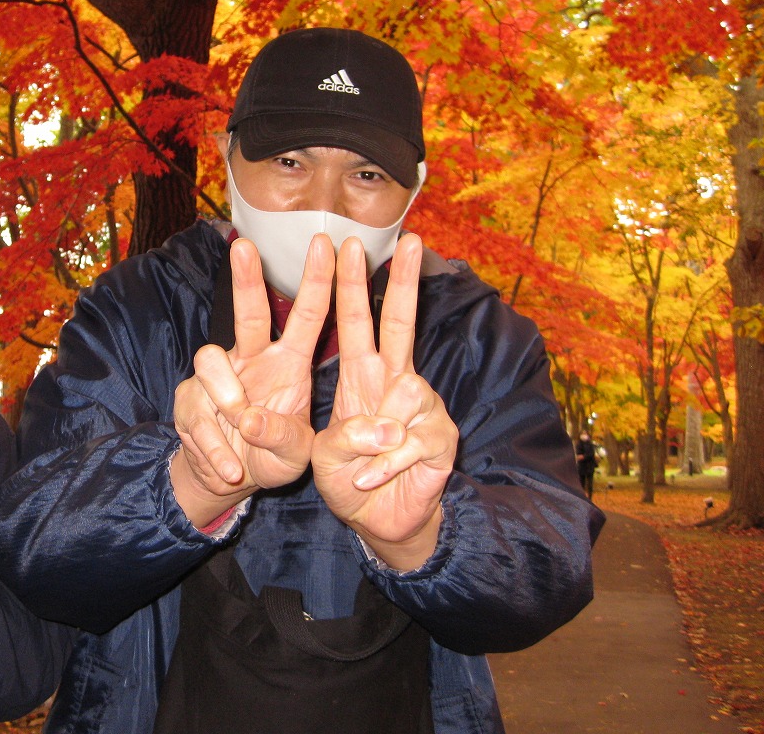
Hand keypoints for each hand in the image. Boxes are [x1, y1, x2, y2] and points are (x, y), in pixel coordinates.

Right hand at [170, 236, 332, 526]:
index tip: (326, 243)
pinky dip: (216, 449)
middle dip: (246, 280)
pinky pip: (198, 417)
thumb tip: (249, 420)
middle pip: (247, 314)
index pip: (307, 317)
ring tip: (242, 426)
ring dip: (227, 395)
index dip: (317, 281)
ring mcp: (216, 379)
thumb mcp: (296, 455)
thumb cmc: (273, 454)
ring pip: (210, 361)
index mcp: (289, 364)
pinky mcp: (189, 402)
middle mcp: (251, 360)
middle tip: (244, 247)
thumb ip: (284, 437)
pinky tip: (230, 469)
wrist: (230, 479)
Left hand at [312, 234, 457, 569]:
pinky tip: (370, 481)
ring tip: (358, 471)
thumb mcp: (324, 456)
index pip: (356, 322)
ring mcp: (421, 407)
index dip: (352, 285)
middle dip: (404, 283)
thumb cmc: (348, 478)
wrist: (377, 521)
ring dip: (370, 443)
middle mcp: (394, 381)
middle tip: (412, 242)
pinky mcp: (440, 438)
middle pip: (400, 325)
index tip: (350, 245)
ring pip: (401, 400)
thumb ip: (341, 437)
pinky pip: (407, 446)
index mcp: (360, 376)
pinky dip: (382, 468)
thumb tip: (385, 429)